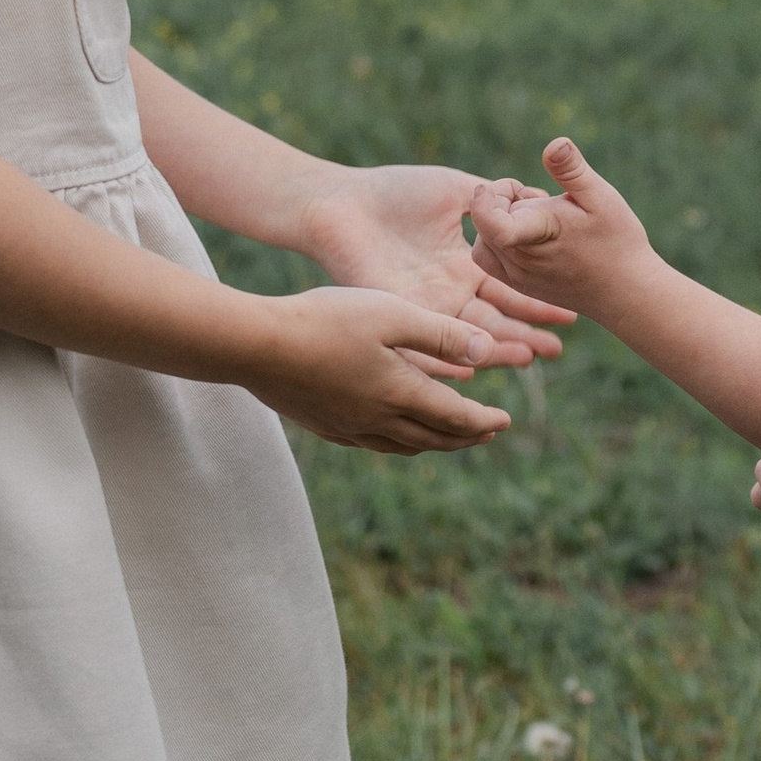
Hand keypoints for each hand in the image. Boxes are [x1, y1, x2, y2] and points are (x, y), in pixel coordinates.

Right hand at [246, 285, 516, 455]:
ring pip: (402, 446)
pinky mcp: (323, 425)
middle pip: (433, 438)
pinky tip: (389, 434)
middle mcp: (378, 419)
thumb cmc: (324, 319)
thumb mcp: (391, 314)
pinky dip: (394, 443)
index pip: (455, 416)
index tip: (504, 422)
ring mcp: (348, 426)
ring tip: (445, 438)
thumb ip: (441, 335)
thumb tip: (489, 353)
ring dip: (432, 444)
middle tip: (486, 434)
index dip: (483, 421)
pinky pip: (370, 443)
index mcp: (400, 392)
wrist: (256, 346)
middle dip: (465, 437)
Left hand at [297, 161, 575, 366]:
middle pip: (494, 321)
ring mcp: (423, 310)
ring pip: (465, 337)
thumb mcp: (458, 190)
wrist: (340, 203)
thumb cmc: (395, 192)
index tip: (571, 313)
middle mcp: (448, 294)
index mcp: (465, 268)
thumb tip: (536, 198)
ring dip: (496, 349)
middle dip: (526, 335)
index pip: (509, 292)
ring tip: (527, 359)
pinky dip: (446, 359)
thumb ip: (496, 200)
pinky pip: (425, 345)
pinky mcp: (396, 316)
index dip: (537, 303)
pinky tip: (471, 371)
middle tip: (556, 350)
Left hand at [468, 138, 655, 317]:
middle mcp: (521, 260)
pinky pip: (491, 259)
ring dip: (501, 222)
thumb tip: (554, 143)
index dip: (485, 198)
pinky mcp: (521, 287)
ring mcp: (519, 277)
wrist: (626, 292)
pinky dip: (501, 241)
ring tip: (538, 219)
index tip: (512, 186)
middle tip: (542, 199)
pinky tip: (533, 235)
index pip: (489, 221)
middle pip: (485, 221)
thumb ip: (573, 170)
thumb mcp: (602, 197)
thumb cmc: (617, 242)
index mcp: (537, 234)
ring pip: (484, 242)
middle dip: (505, 200)